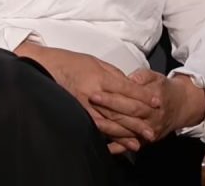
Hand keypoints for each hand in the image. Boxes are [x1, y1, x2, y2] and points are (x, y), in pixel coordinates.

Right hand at [15, 41, 157, 153]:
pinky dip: (110, 136)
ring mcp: (85, 105)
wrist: (47, 68)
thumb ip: (115, 75)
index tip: (157, 102)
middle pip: (121, 108)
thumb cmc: (72, 62)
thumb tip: (131, 85)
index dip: (143, 96)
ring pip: (111, 122)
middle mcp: (94, 92)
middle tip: (153, 128)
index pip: (127, 88)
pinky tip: (120, 141)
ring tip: (141, 139)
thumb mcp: (97, 62)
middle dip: (139, 119)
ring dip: (127, 132)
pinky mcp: (79, 113)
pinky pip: (97, 127)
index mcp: (100, 76)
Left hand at [89, 69, 204, 144]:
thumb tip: (129, 78)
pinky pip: (131, 146)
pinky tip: (106, 147)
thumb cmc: (165, 89)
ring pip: (127, 131)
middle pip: (127, 115)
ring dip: (109, 129)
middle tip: (90, 105)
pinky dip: (118, 147)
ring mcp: (150, 130)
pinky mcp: (148, 140)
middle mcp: (153, 117)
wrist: (182, 106)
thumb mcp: (156, 77)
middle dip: (107, 110)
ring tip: (93, 122)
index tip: (96, 93)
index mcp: (154, 99)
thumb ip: (142, 76)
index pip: (130, 99)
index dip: (112, 97)